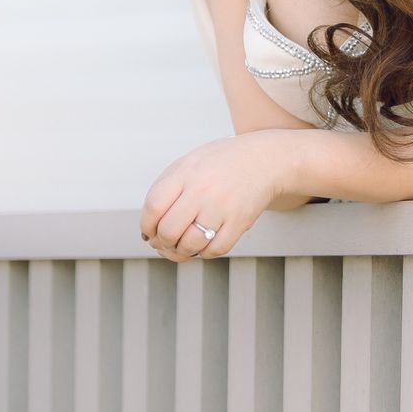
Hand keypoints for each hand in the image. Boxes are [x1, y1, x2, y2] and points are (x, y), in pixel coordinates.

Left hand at [139, 133, 284, 261]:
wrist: (266, 159)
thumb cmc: (221, 164)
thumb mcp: (189, 164)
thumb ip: (164, 191)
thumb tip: (148, 233)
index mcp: (186, 173)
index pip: (153, 208)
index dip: (146, 226)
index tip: (149, 232)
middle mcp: (204, 190)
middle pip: (168, 231)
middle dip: (163, 242)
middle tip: (167, 241)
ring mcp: (223, 206)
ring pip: (190, 245)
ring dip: (182, 251)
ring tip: (185, 244)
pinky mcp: (241, 221)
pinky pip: (215, 250)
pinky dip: (205, 252)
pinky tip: (206, 242)